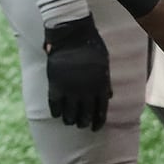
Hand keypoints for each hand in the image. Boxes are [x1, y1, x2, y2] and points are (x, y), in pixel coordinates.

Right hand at [43, 15, 110, 130]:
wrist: (73, 34)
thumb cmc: (91, 46)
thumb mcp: (104, 64)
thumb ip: (105, 82)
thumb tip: (109, 96)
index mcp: (101, 86)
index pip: (101, 111)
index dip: (98, 122)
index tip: (95, 128)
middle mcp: (87, 91)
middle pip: (85, 116)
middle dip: (83, 123)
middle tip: (80, 124)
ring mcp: (71, 89)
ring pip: (69, 115)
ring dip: (69, 120)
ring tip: (69, 121)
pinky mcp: (56, 85)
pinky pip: (55, 106)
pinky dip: (56, 112)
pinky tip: (56, 113)